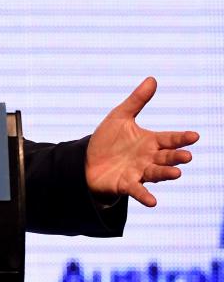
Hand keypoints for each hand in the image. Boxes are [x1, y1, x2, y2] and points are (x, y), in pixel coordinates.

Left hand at [85, 77, 198, 206]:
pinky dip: (145, 196)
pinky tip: (153, 202)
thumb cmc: (108, 139)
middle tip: (186, 156)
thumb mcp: (120, 117)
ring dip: (166, 174)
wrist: (87, 160)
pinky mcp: (126, 185)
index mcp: (150, 142)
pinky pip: (137, 191)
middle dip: (176, 157)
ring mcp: (138, 173)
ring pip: (156, 174)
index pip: (169, 139)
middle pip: (165, 157)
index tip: (194, 136)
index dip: (181, 138)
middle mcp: (148, 158)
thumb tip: (152, 79)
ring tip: (176, 173)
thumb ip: (137, 100)